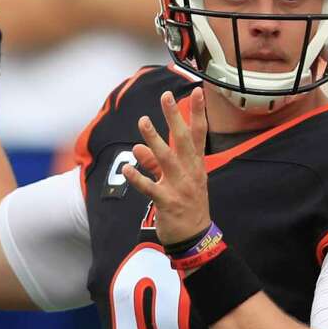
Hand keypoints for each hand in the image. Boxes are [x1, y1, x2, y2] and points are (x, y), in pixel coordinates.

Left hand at [121, 89, 211, 245]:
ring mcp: (179, 187)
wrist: (195, 237)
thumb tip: (139, 146)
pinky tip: (128, 167)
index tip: (199, 91)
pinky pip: (150, 187)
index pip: (200, 134)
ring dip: (154, 139)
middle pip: (184, 140)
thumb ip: (157, 163)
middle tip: (166, 96)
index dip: (198, 112)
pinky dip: (138, 177)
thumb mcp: (179, 181)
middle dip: (175, 117)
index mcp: (196, 165)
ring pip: (166, 159)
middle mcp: (190, 173)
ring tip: (143, 121)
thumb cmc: (189, 206)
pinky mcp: (167, 202)